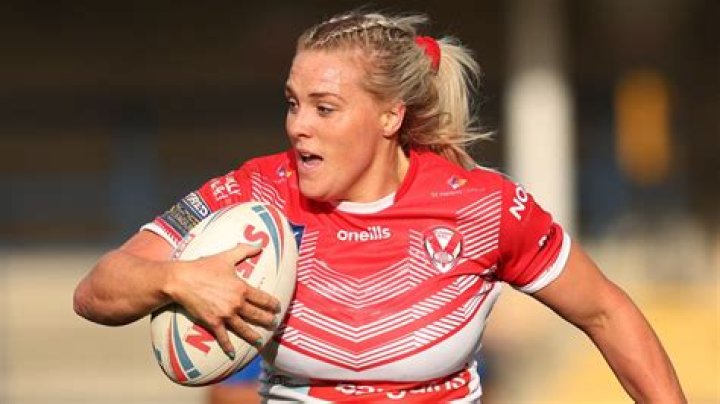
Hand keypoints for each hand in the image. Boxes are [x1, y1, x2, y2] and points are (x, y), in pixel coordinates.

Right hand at [165, 243, 280, 357]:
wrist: (182, 280)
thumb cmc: (204, 267)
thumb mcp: (226, 257)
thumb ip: (244, 250)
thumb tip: (259, 245)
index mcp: (242, 288)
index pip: (263, 299)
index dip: (272, 304)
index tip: (277, 308)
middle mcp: (236, 304)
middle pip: (257, 315)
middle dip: (267, 320)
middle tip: (273, 324)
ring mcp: (225, 315)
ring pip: (243, 328)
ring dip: (253, 336)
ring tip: (260, 340)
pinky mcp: (212, 322)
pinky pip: (223, 337)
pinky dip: (228, 346)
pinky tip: (233, 354)